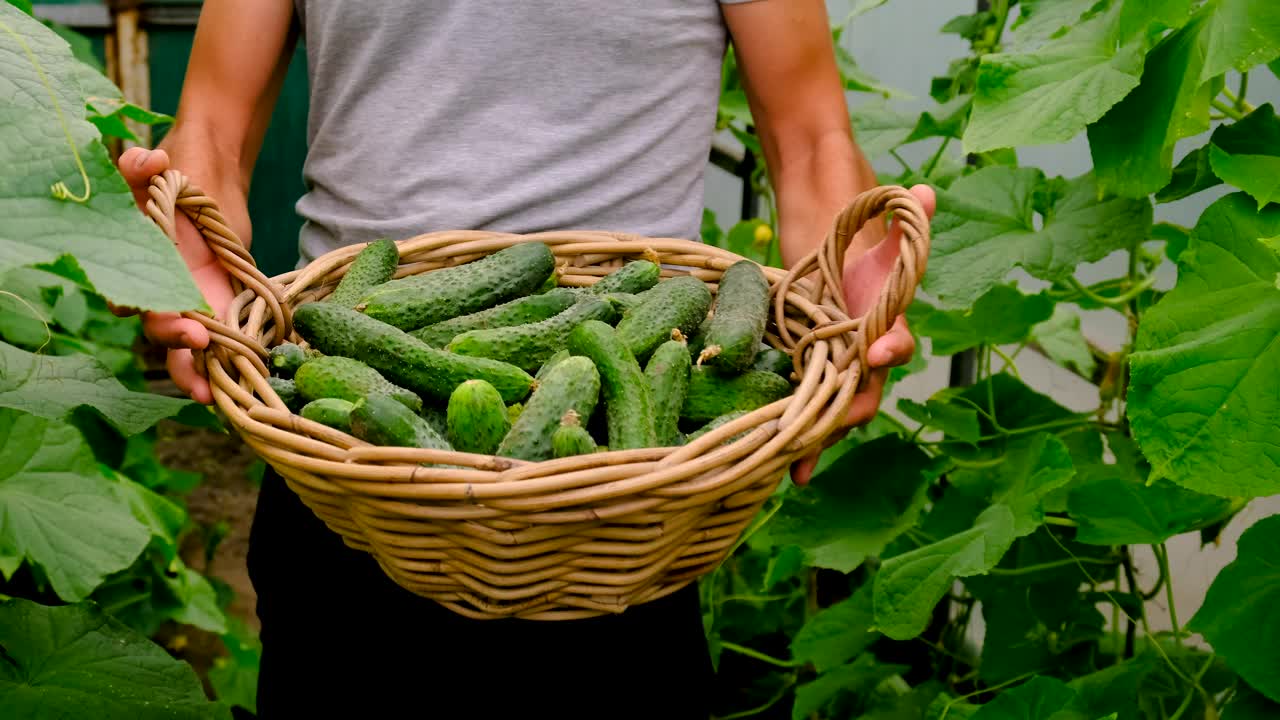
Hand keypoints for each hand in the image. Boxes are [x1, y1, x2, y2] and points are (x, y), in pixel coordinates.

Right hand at [112, 146, 240, 404]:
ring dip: (201, 370)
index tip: (162, 315)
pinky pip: (227, 338)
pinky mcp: (225, 303)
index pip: (131, 298)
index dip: (142, 311)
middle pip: (162, 330)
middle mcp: (164, 291)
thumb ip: (143, 167)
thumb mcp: (159, 169)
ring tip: (215, 395)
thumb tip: (150, 160)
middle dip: (178, 343)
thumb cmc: (177, 175)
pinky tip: (248, 379)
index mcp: (142, 267)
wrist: (212, 180)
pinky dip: (235, 358)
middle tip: (199, 341)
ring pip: (192, 347)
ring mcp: (194, 301)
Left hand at [790, 183, 935, 486]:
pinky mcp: (807, 376)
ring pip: (833, 413)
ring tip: (798, 465)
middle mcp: (863, 355)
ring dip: (818, 439)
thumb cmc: (856, 248)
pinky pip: (806, 412)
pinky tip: (785, 472)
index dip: (891, 347)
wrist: (826, 255)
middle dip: (847, 412)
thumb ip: (901, 221)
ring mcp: (835, 370)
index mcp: (885, 324)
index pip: (897, 342)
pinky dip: (798, 441)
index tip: (879, 348)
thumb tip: (922, 193)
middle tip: (829, 424)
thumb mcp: (875, 230)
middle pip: (863, 393)